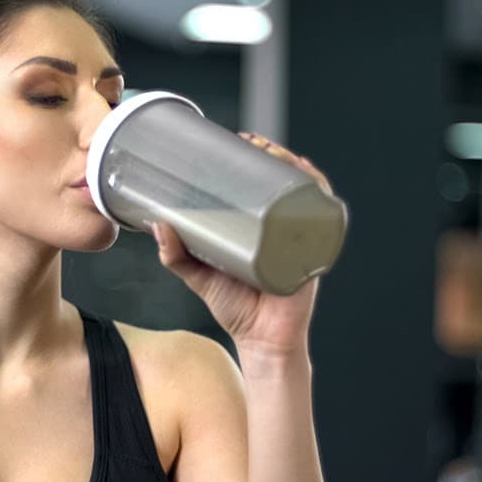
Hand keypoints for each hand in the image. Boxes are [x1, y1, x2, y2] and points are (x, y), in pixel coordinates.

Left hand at [150, 131, 326, 355]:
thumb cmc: (235, 309)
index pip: (264, 184)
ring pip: (306, 192)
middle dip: (276, 154)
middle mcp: (283, 228)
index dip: (257, 158)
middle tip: (253, 141)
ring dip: (295, 167)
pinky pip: (324, 220)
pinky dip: (318, 196)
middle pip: (287, 181)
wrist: (262, 342)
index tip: (239, 139)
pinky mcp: (312, 254)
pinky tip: (308, 180)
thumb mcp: (200, 276)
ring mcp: (300, 239)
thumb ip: (176, 255)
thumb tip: (157, 225)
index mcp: (260, 227)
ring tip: (275, 154)